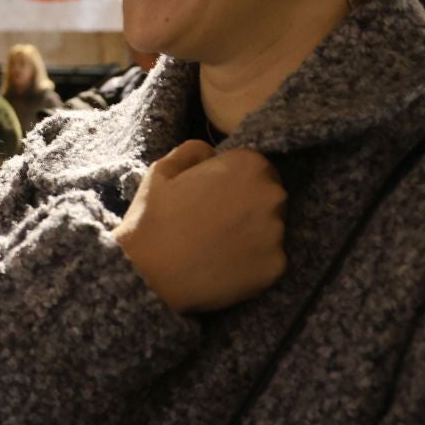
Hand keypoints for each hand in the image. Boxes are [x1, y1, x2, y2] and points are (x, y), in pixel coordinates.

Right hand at [114, 141, 286, 314]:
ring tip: (218, 247)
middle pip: (270, 199)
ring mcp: (277, 233)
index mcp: (248, 165)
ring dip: (252, 237)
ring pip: (271, 231)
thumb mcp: (162, 170)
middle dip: (249, 208)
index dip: (236, 184)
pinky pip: (269, 261)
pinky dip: (251, 264)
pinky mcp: (276, 266)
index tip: (217, 200)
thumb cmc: (153, 218)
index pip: (257, 170)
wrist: (148, 274)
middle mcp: (271, 195)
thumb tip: (211, 153)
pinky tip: (224, 266)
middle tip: (216, 224)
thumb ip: (193, 151)